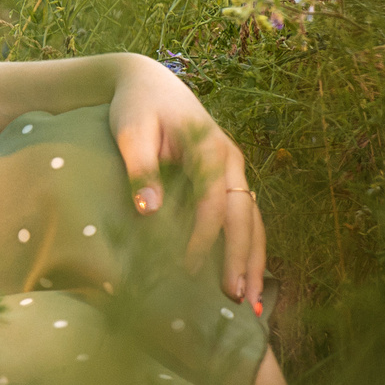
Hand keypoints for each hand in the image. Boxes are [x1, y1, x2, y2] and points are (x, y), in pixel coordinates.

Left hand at [107, 54, 267, 306]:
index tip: (188, 267)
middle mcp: (230, 159)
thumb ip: (140, 169)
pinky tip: (247, 278)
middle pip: (245, 214)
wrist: (149, 83)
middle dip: (241, 257)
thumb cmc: (136, 107)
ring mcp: (233, 169)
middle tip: (236, 297)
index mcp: (209, 146)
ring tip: (253, 302)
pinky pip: (245, 217)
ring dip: (253, 259)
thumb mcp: (131, 132)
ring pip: (253, 220)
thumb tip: (150, 212)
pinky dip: (248, 247)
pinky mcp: (227, 179)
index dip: (203, 236)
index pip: (213, 200)